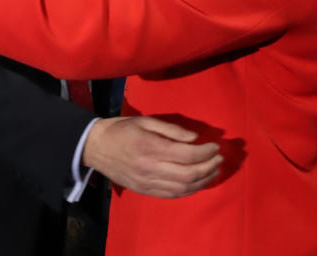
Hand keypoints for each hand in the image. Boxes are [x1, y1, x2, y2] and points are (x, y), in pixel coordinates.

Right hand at [82, 116, 222, 198]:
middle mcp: (150, 167)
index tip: (216, 145)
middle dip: (209, 167)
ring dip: (203, 181)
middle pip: (188, 174)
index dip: (206, 152)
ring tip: (214, 171)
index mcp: (150, 146)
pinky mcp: (145, 191)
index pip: (186, 154)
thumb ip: (172, 130)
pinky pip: (172, 195)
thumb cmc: (122, 129)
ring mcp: (147, 182)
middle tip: (219, 158)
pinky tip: (198, 182)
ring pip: (182, 188)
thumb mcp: (146, 121)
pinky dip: (189, 190)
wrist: (96, 147)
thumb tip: (194, 138)